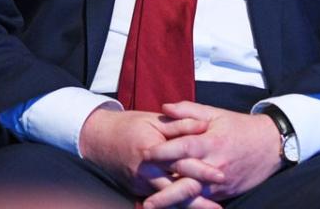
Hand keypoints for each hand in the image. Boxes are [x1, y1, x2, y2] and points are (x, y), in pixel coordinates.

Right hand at [79, 107, 221, 197]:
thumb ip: (181, 123)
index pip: (181, 163)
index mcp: (153, 150)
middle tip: (218, 207)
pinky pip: (159, 200)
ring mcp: (140, 184)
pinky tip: (190, 208)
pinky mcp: (138, 191)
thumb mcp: (156, 120)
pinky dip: (174, 205)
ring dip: (189, 206)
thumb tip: (204, 126)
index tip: (221, 176)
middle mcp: (146, 171)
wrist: (99, 139)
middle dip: (198, 199)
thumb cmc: (130, 125)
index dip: (202, 170)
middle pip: (176, 188)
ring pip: (168, 199)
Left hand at [139, 101, 282, 207]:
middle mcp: (214, 165)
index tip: (146, 153)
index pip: (184, 147)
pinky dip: (187, 205)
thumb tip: (164, 108)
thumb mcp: (216, 113)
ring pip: (192, 195)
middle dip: (164, 191)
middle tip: (144, 197)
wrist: (270, 145)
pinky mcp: (224, 193)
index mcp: (211, 142)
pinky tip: (171, 208)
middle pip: (186, 181)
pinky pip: (203, 200)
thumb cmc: (240, 127)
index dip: (165, 151)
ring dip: (171, 203)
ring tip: (150, 207)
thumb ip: (189, 111)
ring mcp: (220, 182)